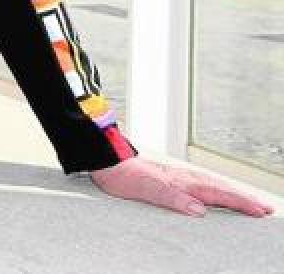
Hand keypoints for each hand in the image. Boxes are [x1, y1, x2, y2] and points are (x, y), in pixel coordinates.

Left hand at [91, 157, 273, 216]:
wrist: (107, 161)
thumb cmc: (123, 176)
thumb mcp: (146, 190)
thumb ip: (172, 199)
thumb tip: (199, 210)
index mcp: (182, 182)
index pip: (218, 194)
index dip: (240, 203)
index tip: (259, 210)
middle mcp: (183, 178)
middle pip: (220, 189)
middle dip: (244, 199)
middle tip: (265, 208)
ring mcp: (178, 177)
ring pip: (212, 185)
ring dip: (232, 194)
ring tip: (249, 202)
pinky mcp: (171, 178)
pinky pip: (201, 185)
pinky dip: (216, 190)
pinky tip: (216, 194)